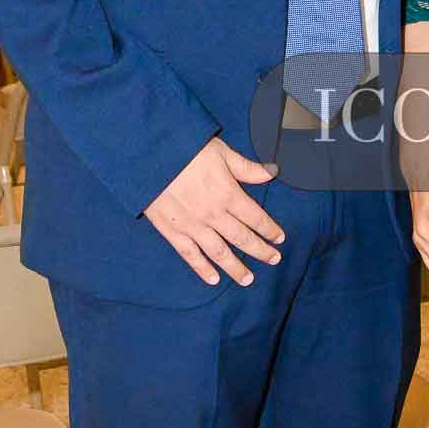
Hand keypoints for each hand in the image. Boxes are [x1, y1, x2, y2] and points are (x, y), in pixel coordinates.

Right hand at [144, 138, 282, 287]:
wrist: (149, 155)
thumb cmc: (186, 148)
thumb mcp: (221, 152)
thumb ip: (246, 168)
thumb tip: (272, 173)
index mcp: (228, 194)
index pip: (256, 218)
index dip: (270, 229)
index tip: (279, 238)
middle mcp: (214, 214)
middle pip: (242, 238)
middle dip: (260, 250)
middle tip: (273, 260)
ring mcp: (193, 226)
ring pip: (220, 253)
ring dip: (236, 268)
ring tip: (248, 279)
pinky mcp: (172, 231)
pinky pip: (191, 255)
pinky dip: (203, 269)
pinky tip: (214, 280)